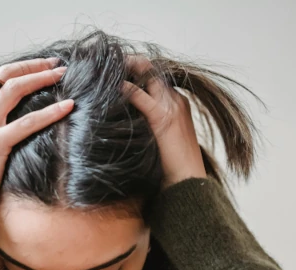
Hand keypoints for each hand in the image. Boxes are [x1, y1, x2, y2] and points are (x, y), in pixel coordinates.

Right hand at [0, 58, 73, 244]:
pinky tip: (67, 107)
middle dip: (33, 66)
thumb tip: (14, 132)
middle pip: (5, 77)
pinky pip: (27, 123)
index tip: (41, 68)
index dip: (19, 70)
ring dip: (41, 78)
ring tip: (63, 75)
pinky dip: (50, 112)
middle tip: (57, 65)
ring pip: (14, 91)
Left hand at [122, 55, 205, 190]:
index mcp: (178, 104)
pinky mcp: (163, 118)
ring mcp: (172, 107)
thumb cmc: (172, 165)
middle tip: (109, 62)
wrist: (187, 180)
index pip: (157, 78)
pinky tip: (113, 86)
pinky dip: (127, 89)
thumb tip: (127, 121)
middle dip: (131, 64)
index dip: (138, 71)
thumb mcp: (161, 139)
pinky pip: (141, 97)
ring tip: (107, 67)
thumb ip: (149, 125)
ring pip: (148, 77)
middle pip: (153, 72)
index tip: (119, 69)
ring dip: (127, 69)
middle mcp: (176, 100)